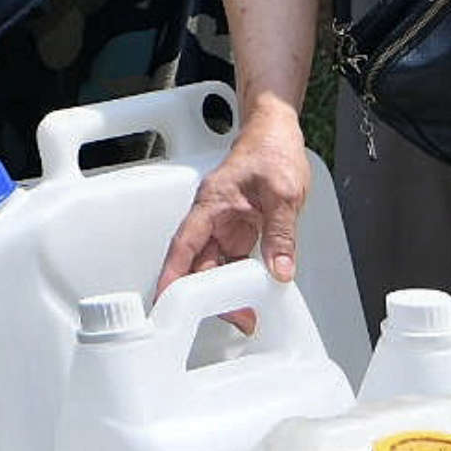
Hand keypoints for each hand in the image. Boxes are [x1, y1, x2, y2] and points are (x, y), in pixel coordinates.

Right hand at [156, 99, 314, 295]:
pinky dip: (240, 277)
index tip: (167, 303)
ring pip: (215, 264)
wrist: (276, 131)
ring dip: (226, 290)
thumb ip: (281, 234)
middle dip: (209, 295)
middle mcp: (213, 216)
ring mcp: (225, 223)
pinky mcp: (239, 227)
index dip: (173, 276)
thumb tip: (279, 269)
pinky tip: (252, 290)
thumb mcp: (283, 194)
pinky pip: (233, 258)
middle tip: (235, 318)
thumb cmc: (272, 150)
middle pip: (199, 262)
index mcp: (212, 204)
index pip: (185, 246)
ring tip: (246, 314)